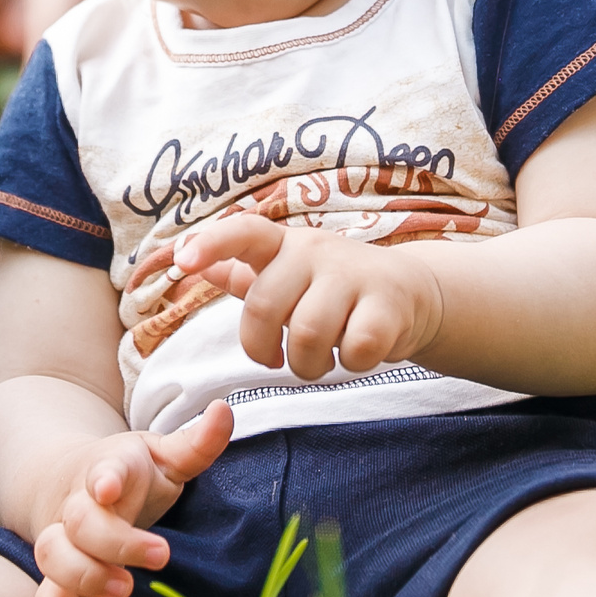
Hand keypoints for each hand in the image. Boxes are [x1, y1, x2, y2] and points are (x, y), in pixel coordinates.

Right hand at [32, 403, 232, 596]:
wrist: (72, 485)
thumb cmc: (132, 474)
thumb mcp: (163, 454)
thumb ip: (196, 442)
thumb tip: (223, 410)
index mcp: (109, 469)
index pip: (104, 468)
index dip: (105, 477)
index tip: (108, 487)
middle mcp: (78, 505)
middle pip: (80, 520)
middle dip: (114, 541)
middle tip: (160, 555)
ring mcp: (63, 543)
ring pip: (52, 557)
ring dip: (85, 576)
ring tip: (125, 591)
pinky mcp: (58, 579)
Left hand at [173, 216, 443, 382]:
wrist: (412, 293)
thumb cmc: (334, 287)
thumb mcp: (287, 274)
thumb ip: (241, 270)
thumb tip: (186, 256)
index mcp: (285, 245)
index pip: (243, 231)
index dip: (212, 244)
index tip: (183, 260)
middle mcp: (316, 251)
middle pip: (265, 306)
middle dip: (264, 349)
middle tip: (279, 359)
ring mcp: (355, 275)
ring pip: (308, 334)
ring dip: (308, 364)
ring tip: (321, 360)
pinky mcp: (389, 305)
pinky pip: (354, 349)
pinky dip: (350, 365)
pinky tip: (357, 354)